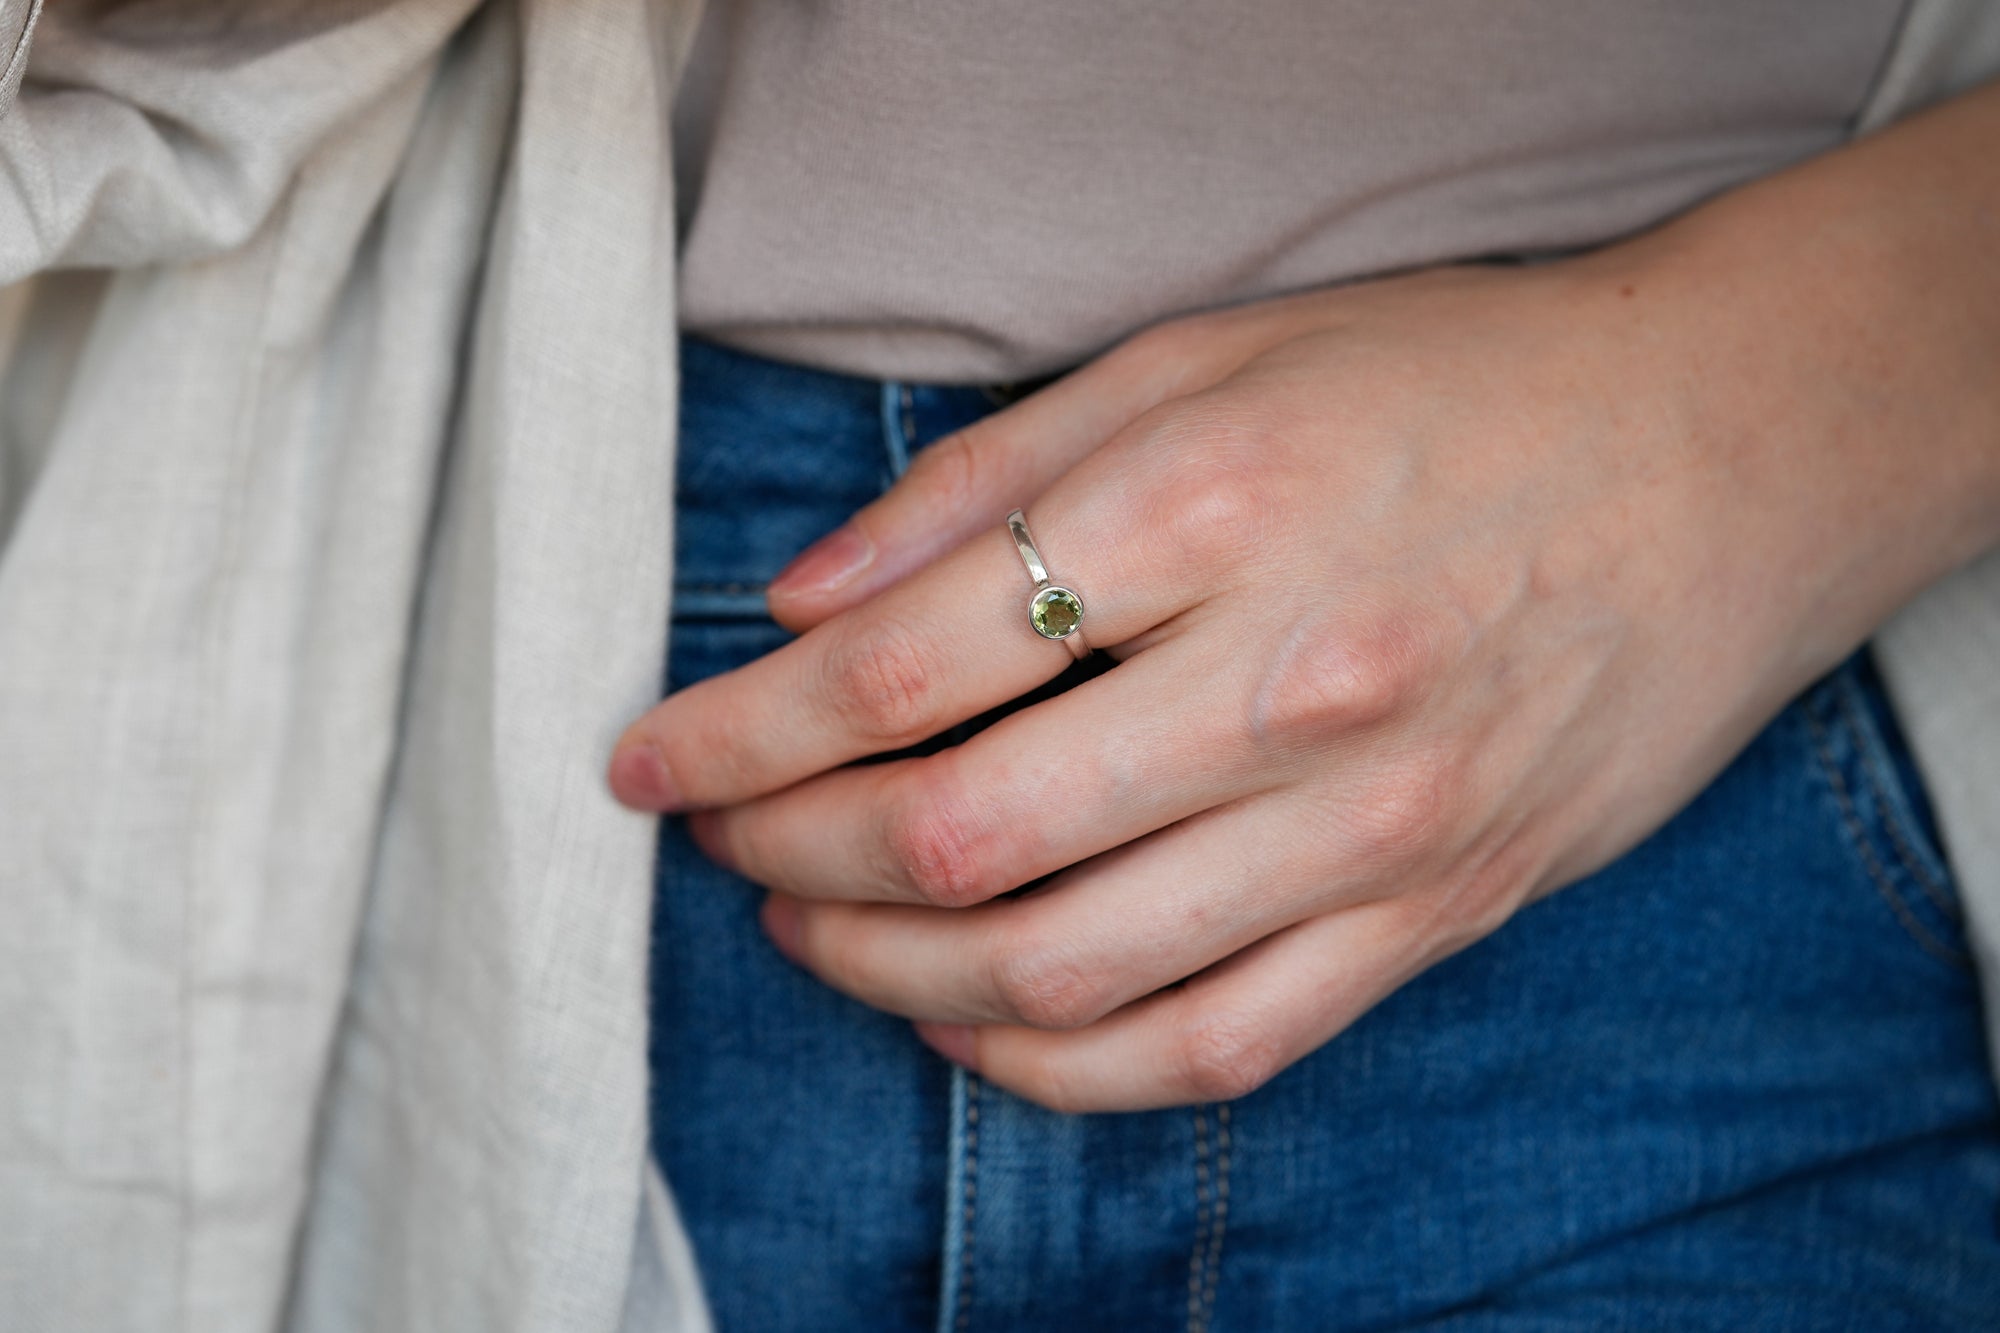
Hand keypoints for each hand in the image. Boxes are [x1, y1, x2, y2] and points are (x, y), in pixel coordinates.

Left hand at [609, 89, 1999, 1112]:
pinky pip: (1208, 1051)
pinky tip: (972, 1021)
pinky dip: (1054, 1062)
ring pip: (1063, 971)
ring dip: (888, 973)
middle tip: (729, 836)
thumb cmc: (1451, 385)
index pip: (905, 668)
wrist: (1718, 461)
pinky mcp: (1431, 914)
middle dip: (789, 855)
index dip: (742, 733)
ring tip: (815, 930)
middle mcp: (1293, 687)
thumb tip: (802, 603)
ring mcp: (1371, 825)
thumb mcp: (1207, 357)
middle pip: (958, 837)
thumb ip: (991, 477)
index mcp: (1216, 512)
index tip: (655, 759)